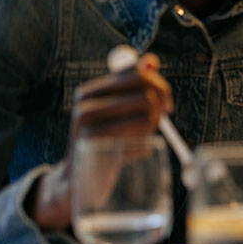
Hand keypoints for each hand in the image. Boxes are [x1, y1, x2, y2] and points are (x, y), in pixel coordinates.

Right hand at [28, 53, 171, 230]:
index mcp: (89, 92)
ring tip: (142, 136)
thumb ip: (130, 86)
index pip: (137, 73)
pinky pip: (140, 131)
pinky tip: (134, 149)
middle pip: (145, 88)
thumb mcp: (115, 113)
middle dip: (161, 102)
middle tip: (162, 117)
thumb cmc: (104, 144)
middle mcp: (85, 104)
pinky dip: (146, 139)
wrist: (78, 183)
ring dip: (154, 123)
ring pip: (147, 109)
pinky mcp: (97, 144)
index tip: (164, 102)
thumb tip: (150, 60)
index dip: (159, 85)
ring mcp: (88, 124)